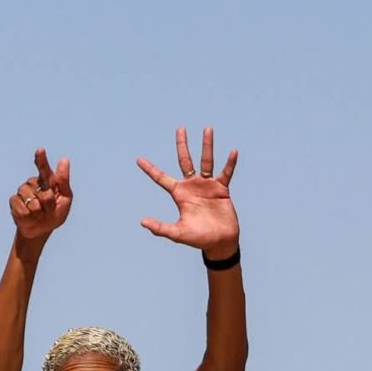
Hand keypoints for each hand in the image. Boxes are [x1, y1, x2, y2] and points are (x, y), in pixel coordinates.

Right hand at [10, 149, 71, 242]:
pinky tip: (29, 218)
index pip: (44, 168)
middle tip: (48, 211)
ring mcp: (22, 191)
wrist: (39, 230)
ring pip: (34, 203)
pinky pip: (23, 210)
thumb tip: (64, 160)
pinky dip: (30, 218)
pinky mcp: (14, 201)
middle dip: (50, 207)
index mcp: (47, 181)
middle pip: (45, 194)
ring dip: (39, 214)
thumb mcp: (65, 200)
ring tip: (39, 215)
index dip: (42, 160)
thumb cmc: (55, 215)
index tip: (40, 151)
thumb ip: (63, 181)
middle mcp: (34, 183)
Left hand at [137, 126, 239, 254]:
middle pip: (185, 160)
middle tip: (180, 129)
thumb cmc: (198, 239)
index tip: (138, 160)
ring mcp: (207, 185)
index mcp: (179, 194)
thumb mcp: (177, 233)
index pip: (161, 178)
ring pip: (206, 161)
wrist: (219, 242)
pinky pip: (226, 173)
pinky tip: (233, 152)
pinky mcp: (222, 188)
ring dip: (207, 145)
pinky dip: (230, 163)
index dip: (150, 170)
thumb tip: (142, 222)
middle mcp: (192, 186)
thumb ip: (160, 228)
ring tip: (207, 129)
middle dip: (182, 145)